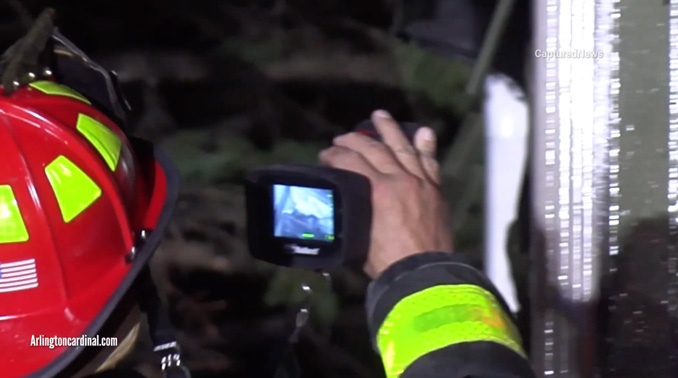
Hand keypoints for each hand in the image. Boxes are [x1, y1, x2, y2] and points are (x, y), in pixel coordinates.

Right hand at [319, 110, 453, 277]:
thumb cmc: (386, 261)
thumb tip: (341, 206)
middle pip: (374, 149)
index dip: (335, 154)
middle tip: (342, 138)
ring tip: (379, 115)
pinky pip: (430, 162)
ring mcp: (419, 182)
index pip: (351, 161)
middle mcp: (399, 179)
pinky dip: (426, 146)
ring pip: (403, 148)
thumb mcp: (359, 237)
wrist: (423, 274)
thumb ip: (352, 215)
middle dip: (355, 140)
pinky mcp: (434, 190)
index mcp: (377, 191)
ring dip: (389, 130)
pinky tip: (423, 132)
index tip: (326, 154)